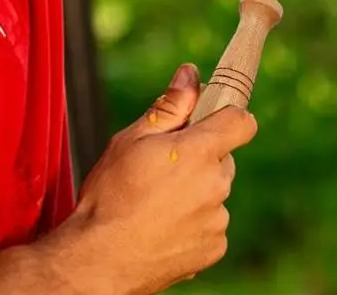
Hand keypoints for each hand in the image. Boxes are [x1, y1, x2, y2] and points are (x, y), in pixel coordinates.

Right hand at [64, 63, 256, 294]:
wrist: (94, 264)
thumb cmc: (109, 197)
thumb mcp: (132, 140)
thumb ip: (170, 105)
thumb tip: (191, 73)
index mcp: (200, 152)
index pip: (242, 121)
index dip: (228, 117)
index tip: (212, 121)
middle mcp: (216, 184)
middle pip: (223, 159)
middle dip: (202, 159)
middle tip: (164, 170)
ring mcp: (217, 219)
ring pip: (215, 193)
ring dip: (197, 193)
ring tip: (156, 205)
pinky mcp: (213, 248)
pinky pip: (212, 225)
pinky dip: (194, 225)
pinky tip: (163, 229)